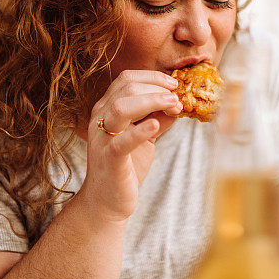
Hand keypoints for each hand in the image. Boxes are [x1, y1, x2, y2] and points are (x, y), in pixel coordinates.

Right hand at [80, 70, 181, 221]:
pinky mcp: (109, 159)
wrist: (107, 201)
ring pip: (122, 107)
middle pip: (126, 88)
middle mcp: (100, 119)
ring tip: (173, 106)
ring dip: (152, 101)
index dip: (153, 78)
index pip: (127, 79)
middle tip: (177, 98)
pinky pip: (122, 141)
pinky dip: (140, 130)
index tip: (174, 84)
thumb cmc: (126, 166)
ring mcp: (102, 138)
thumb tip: (178, 104)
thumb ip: (158, 119)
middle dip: (157, 88)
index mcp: (107, 109)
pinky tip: (156, 125)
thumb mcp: (145, 137)